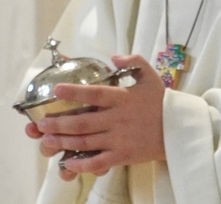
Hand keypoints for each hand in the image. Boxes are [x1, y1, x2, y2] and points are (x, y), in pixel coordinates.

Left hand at [33, 55, 165, 180]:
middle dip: (59, 123)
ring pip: (85, 142)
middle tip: (41, 124)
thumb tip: (114, 56)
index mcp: (122, 98)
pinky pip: (98, 161)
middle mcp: (117, 119)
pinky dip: (82, 164)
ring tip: (46, 140)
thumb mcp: (150, 76)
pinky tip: (68, 163)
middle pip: (83, 122)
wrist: (178, 129)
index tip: (56, 90)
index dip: (74, 91)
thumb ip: (134, 61)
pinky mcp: (123, 155)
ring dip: (63, 142)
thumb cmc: (162, 102)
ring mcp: (119, 139)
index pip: (95, 93)